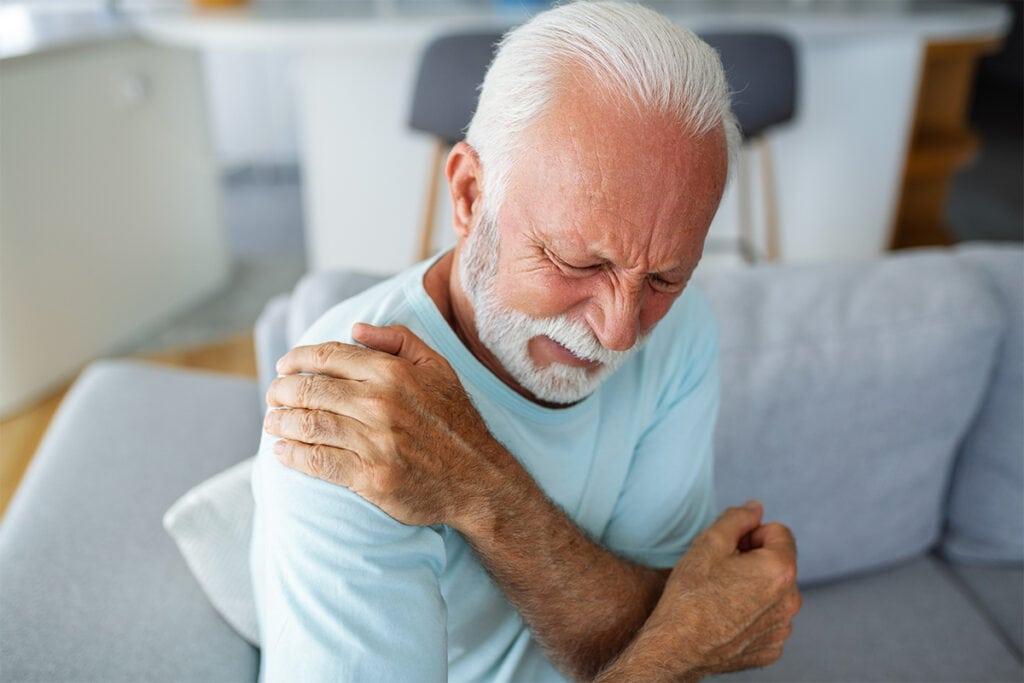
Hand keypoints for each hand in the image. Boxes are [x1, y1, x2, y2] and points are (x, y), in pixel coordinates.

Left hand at [263, 322, 505, 527]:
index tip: (284, 366)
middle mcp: (381, 404)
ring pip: (310, 425)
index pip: (330, 357)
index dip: (298, 359)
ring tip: (272, 422)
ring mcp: (375, 442)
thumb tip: (355, 330)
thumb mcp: (438, 368)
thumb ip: (398, 340)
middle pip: (311, 390)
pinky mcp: (371, 478)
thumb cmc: (455, 420)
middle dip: (281, 391)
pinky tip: (282, 452)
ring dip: (281, 422)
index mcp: (393, 373)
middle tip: (273, 396)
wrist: (477, 477)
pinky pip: (319, 462)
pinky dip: (293, 455)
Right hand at [596, 501, 800, 680]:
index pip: (779, 532)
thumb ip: (737, 519)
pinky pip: (768, 620)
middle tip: (721, 572)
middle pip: (778, 563)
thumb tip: (756, 508)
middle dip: (754, 561)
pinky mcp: (771, 649)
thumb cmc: (691, 594)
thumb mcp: (708, 544)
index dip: (751, 533)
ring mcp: (782, 628)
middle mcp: (791, 601)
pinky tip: (726, 618)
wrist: (676, 647)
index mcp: (779, 570)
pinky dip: (753, 615)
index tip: (730, 548)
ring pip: (774, 593)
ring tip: (721, 596)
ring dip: (755, 588)